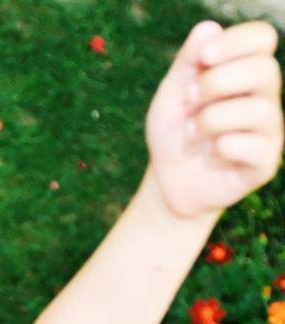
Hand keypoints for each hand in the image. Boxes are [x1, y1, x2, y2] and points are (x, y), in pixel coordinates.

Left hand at [146, 20, 282, 218]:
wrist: (168, 183)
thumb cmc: (175, 132)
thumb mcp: (172, 94)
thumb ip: (187, 62)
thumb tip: (208, 27)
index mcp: (246, 72)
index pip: (263, 38)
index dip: (237, 41)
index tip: (203, 58)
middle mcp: (265, 96)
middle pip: (266, 70)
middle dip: (218, 82)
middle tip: (190, 100)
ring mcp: (270, 129)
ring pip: (258, 109)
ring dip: (211, 119)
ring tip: (192, 133)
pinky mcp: (265, 162)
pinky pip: (251, 145)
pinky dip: (220, 148)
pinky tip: (211, 154)